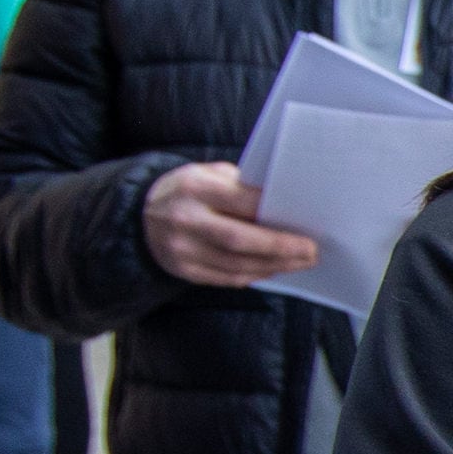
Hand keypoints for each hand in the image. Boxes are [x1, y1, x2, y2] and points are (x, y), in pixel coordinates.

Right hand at [147, 161, 319, 286]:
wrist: (140, 214)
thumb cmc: (189, 191)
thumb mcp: (208, 175)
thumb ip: (240, 187)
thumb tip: (285, 203)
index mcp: (194, 188)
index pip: (240, 202)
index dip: (274, 213)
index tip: (305, 221)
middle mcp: (185, 220)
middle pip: (240, 240)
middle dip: (281, 247)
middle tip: (312, 250)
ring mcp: (181, 249)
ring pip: (236, 265)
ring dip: (275, 266)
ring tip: (302, 262)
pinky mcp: (183, 270)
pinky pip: (227, 278)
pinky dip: (255, 275)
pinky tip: (275, 269)